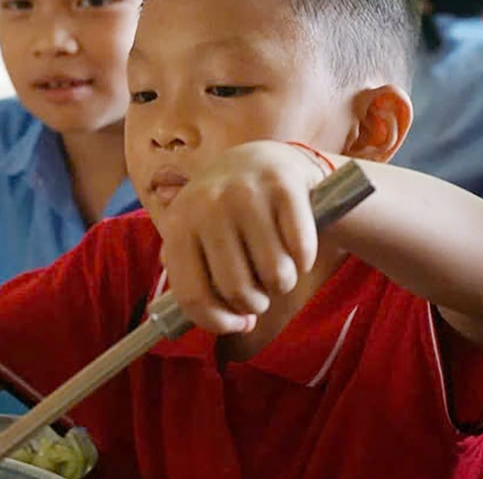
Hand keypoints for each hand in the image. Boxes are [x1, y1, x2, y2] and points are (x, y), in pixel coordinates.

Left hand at [157, 141, 324, 335]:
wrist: (259, 159)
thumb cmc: (226, 214)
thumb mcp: (196, 236)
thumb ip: (198, 279)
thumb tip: (234, 323)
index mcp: (177, 224)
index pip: (192, 295)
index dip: (218, 322)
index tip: (238, 323)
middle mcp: (206, 205)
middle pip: (236, 289)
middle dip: (255, 303)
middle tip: (261, 292)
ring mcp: (245, 193)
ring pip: (275, 274)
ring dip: (283, 283)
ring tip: (278, 269)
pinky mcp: (284, 185)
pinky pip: (302, 250)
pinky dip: (304, 260)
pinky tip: (297, 248)